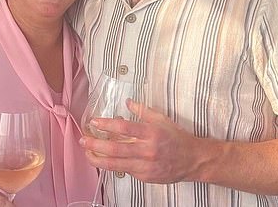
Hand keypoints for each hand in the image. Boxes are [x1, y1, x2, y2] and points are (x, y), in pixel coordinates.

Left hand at [80, 101, 196, 183]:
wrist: (192, 160)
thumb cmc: (176, 138)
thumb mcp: (161, 119)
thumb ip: (143, 110)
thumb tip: (127, 101)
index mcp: (150, 132)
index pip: (124, 127)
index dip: (106, 124)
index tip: (94, 121)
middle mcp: (147, 150)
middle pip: (115, 148)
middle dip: (95, 144)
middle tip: (84, 139)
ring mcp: (145, 165)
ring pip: (115, 164)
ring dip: (98, 158)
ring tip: (87, 152)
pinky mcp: (144, 176)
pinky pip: (124, 170)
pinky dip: (112, 165)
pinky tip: (103, 159)